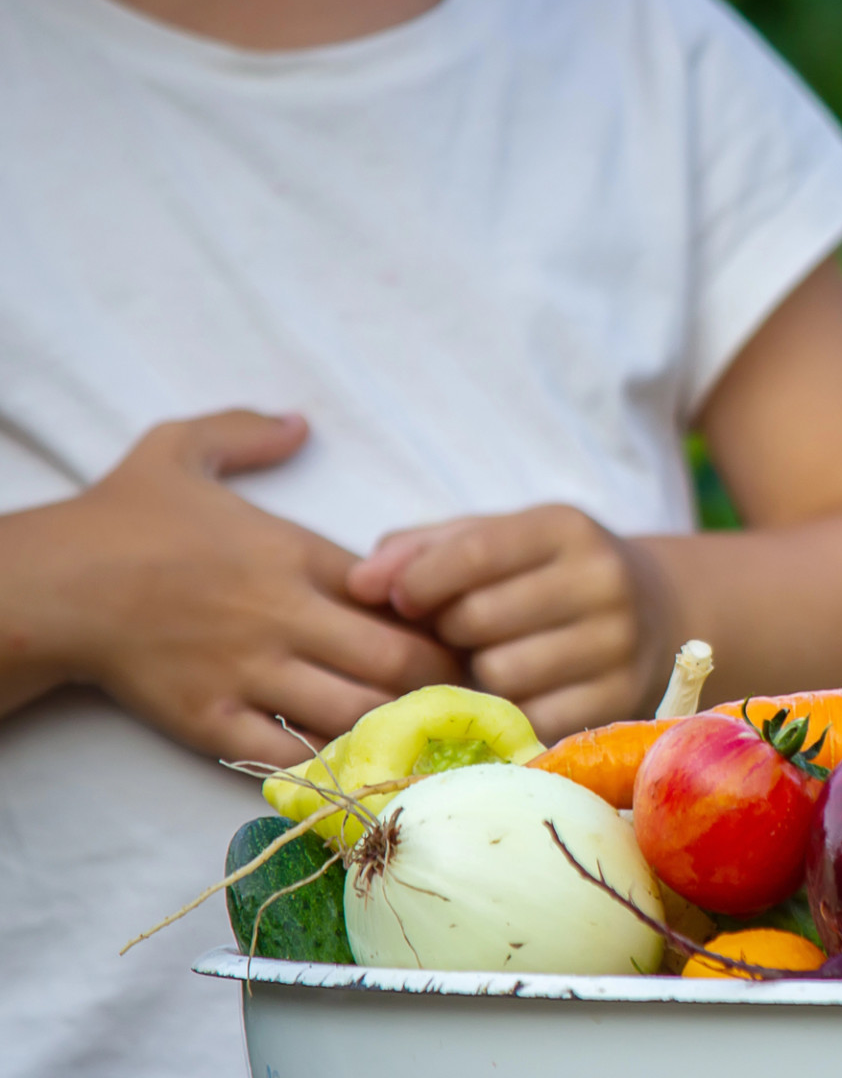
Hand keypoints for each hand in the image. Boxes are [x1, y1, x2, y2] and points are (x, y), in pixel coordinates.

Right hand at [38, 411, 461, 766]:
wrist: (46, 584)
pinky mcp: (211, 720)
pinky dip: (327, 757)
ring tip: (413, 725)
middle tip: (454, 689)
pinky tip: (348, 753)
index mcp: (292, 553)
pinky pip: (290, 752)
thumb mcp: (179, 447)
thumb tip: (301, 424)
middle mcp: (282, 616)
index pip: (399, 590)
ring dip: (392, 721)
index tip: (450, 624)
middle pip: (396, 659)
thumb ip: (245, 430)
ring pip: (355, 711)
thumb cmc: (118, 516)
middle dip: (436, 677)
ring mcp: (248, 673)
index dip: (435, 612)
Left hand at [346, 505, 679, 737]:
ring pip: (501, 674)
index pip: (472, 554)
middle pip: (478, 620)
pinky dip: (507, 713)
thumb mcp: (497, 539)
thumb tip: (360, 584)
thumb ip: (422, 550)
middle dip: (449, 632)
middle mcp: (602, 580)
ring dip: (475, 677)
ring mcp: (618, 643)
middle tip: (457, 635)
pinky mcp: (619, 698)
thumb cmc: (547, 573)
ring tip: (486, 662)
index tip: (404, 600)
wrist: (655, 609)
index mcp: (565, 528)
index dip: (419, 583)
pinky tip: (512, 695)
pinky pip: (531, 719)